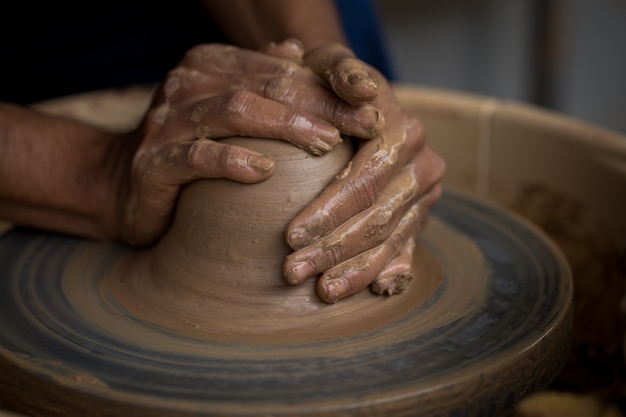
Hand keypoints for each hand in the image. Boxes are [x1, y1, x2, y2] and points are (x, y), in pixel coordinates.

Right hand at [116, 40, 383, 246]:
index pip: (279, 70)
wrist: (122, 185)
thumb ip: (260, 81)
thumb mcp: (226, 110)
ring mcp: (166, 121)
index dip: (330, 88)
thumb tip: (297, 52)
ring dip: (286, 126)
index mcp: (209, 65)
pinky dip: (231, 161)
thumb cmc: (188, 148)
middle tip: (365, 127)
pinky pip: (196, 157)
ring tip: (327, 145)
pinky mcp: (152, 162)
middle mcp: (186, 83)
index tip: (373, 110)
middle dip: (321, 105)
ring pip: (234, 112)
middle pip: (264, 86)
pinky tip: (263, 172)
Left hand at [283, 43, 445, 302]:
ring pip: (389, 238)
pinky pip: (407, 248)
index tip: (289, 235)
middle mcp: (420, 162)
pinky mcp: (421, 214)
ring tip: (320, 290)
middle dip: (333, 248)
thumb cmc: (330, 85)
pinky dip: (388, 271)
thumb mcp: (327, 65)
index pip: (362, 178)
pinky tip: (373, 291)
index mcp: (399, 129)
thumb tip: (354, 85)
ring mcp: (424, 192)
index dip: (328, 211)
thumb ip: (338, 71)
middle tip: (291, 271)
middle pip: (376, 216)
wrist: (359, 101)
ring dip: (354, 269)